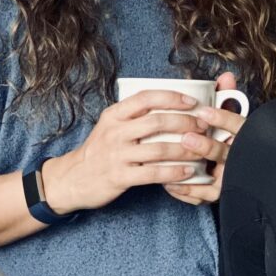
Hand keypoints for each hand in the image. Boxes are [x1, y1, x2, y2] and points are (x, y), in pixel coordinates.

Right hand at [41, 90, 209, 214]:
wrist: (72, 178)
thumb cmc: (99, 150)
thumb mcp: (109, 126)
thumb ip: (133, 116)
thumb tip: (167, 106)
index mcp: (114, 115)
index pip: (146, 98)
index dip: (171, 97)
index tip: (191, 101)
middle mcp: (115, 132)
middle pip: (157, 122)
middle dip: (185, 122)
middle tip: (203, 125)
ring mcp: (117, 155)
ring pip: (159, 149)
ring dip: (185, 149)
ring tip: (202, 149)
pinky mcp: (120, 177)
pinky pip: (153, 173)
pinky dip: (174, 172)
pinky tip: (188, 172)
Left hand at [163, 72, 246, 204]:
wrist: (241, 172)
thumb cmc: (229, 140)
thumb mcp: (229, 119)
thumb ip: (227, 97)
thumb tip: (226, 76)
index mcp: (245, 138)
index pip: (239, 126)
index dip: (223, 119)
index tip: (204, 111)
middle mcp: (241, 160)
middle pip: (226, 154)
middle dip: (206, 146)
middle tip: (186, 137)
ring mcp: (230, 179)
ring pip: (215, 180)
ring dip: (194, 173)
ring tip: (173, 166)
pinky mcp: (219, 194)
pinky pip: (203, 196)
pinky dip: (186, 190)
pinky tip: (168, 182)